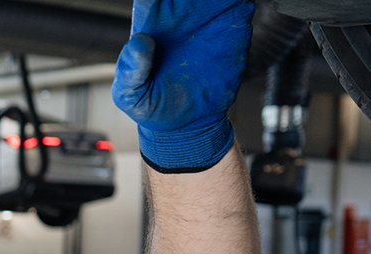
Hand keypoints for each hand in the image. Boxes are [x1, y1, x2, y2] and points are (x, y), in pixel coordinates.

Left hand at [112, 0, 253, 171]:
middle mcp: (179, 14)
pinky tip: (235, 4)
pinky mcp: (234, 26)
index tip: (159, 1)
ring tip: (214, 2)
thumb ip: (130, 71)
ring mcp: (207, 17)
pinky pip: (241, 2)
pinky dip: (240, 0)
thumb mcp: (131, 96)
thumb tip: (140, 41)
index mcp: (151, 23)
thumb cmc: (156, 106)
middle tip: (192, 1)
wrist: (191, 124)